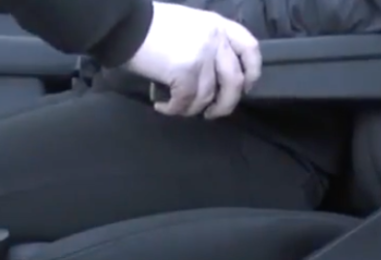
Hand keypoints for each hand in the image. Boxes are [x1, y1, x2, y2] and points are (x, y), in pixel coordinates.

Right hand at [123, 2, 261, 118]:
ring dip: (192, 109)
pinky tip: (163, 106)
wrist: (128, 24)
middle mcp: (216, 40)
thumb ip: (206, 42)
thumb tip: (209, 74)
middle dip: (226, 103)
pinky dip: (174, 109)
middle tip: (212, 113)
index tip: (245, 88)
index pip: (250, 49)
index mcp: (218, 25)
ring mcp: (202, 57)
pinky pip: (186, 101)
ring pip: (208, 96)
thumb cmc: (151, 25)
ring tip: (177, 108)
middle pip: (234, 81)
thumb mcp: (189, 25)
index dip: (252, 72)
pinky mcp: (185, 72)